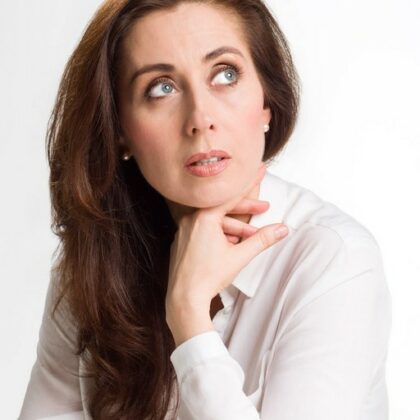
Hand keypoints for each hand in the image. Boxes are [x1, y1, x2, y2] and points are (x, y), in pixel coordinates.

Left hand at [165, 163, 288, 309]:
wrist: (184, 300)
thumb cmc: (209, 277)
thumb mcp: (240, 256)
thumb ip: (262, 240)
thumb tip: (283, 229)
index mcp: (204, 218)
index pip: (231, 195)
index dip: (249, 183)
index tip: (259, 168)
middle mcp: (190, 220)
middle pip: (223, 209)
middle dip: (246, 211)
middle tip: (265, 207)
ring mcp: (184, 231)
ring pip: (214, 222)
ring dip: (233, 228)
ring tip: (249, 237)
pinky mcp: (181, 242)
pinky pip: (203, 231)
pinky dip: (219, 235)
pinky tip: (230, 245)